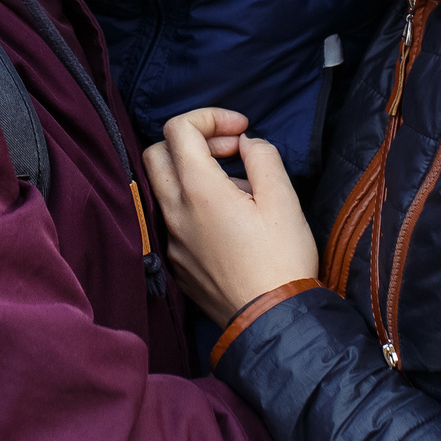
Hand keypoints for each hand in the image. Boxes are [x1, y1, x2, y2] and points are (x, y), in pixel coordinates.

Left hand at [142, 108, 320, 323]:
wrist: (272, 322)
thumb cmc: (282, 261)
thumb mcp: (284, 200)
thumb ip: (262, 157)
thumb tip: (246, 144)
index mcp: (198, 191)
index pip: (178, 130)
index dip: (210, 117)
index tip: (241, 129)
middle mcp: (175, 213)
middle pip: (157, 153)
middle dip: (192, 140)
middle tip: (231, 150)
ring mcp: (172, 241)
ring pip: (165, 188)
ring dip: (194, 173)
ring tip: (240, 188)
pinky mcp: (177, 264)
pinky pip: (175, 220)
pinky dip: (195, 205)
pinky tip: (230, 220)